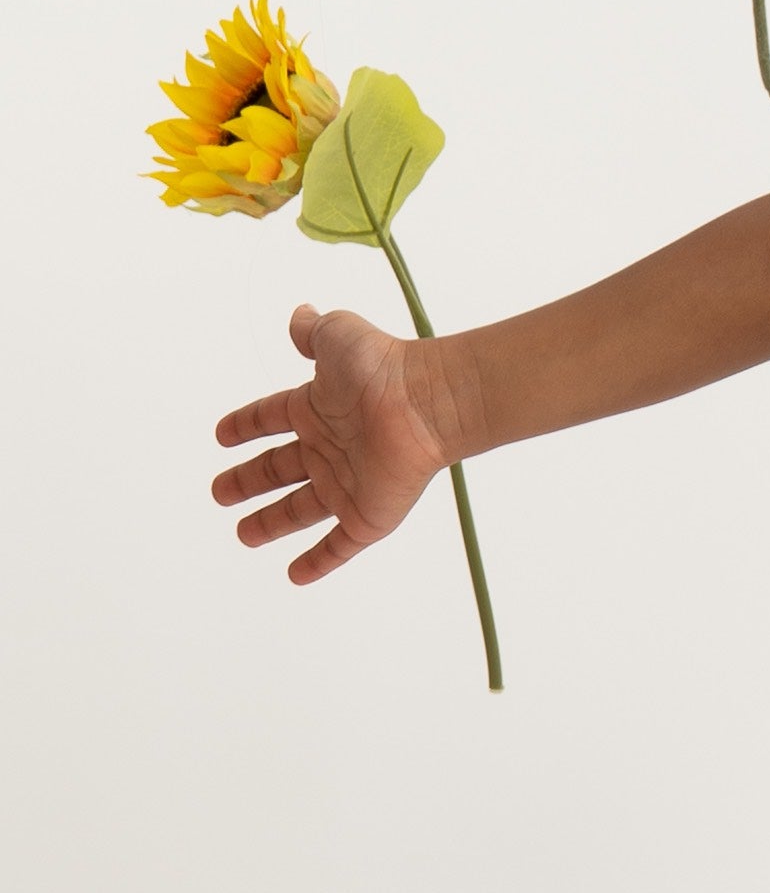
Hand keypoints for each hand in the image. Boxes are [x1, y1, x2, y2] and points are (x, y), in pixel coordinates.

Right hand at [212, 304, 452, 584]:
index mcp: (317, 408)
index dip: (245, 425)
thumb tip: (300, 317)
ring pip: (300, 510)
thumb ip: (313, 330)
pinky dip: (318, 561)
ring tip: (243, 535)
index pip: (271, 418)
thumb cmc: (382, 367)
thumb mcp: (336, 335)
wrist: (426, 403)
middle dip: (248, 481)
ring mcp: (348, 483)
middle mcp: (330, 447)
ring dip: (271, 523)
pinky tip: (296, 575)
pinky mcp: (368, 515)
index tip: (221, 435)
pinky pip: (339, 545)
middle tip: (220, 493)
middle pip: (279, 469)